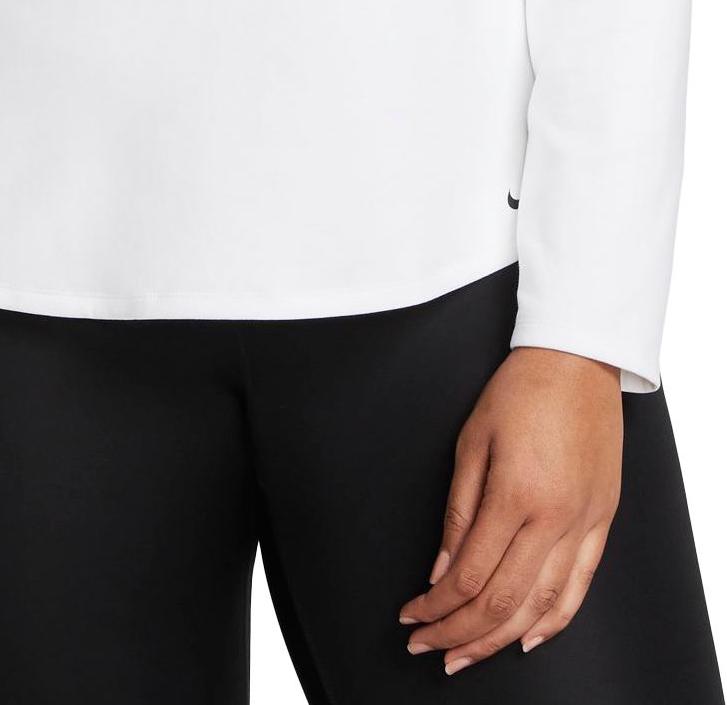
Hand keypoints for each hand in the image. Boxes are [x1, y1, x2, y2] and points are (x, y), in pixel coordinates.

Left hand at [397, 345, 621, 673]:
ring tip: (467, 654)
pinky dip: (555, 620)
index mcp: (515, 496)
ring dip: (500, 639)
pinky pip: (582, 585)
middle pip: (502, 602)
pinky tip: (528, 638)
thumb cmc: (519, 390)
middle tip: (428, 648)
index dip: (436, 606)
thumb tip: (440, 570)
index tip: (411, 616)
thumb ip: (458, 512)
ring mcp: (584, 522)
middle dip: (459, 633)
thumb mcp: (471, 441)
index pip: (468, 575)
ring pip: (543, 605)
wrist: (577, 359)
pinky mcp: (603, 519)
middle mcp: (554, 519)